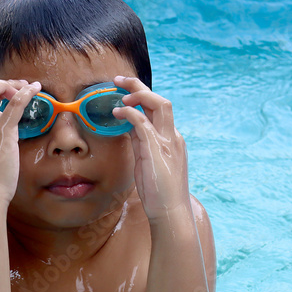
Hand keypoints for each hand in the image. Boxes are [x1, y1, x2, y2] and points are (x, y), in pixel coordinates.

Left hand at [112, 76, 190, 221]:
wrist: (170, 211)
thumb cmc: (159, 192)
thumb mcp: (148, 162)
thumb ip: (141, 144)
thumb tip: (129, 129)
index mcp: (172, 140)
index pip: (160, 111)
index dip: (143, 98)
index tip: (125, 93)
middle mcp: (173, 137)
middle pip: (161, 101)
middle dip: (140, 87)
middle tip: (120, 80)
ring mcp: (168, 142)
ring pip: (158, 105)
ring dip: (137, 94)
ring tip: (118, 90)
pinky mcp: (157, 149)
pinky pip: (144, 123)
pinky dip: (130, 113)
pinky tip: (118, 112)